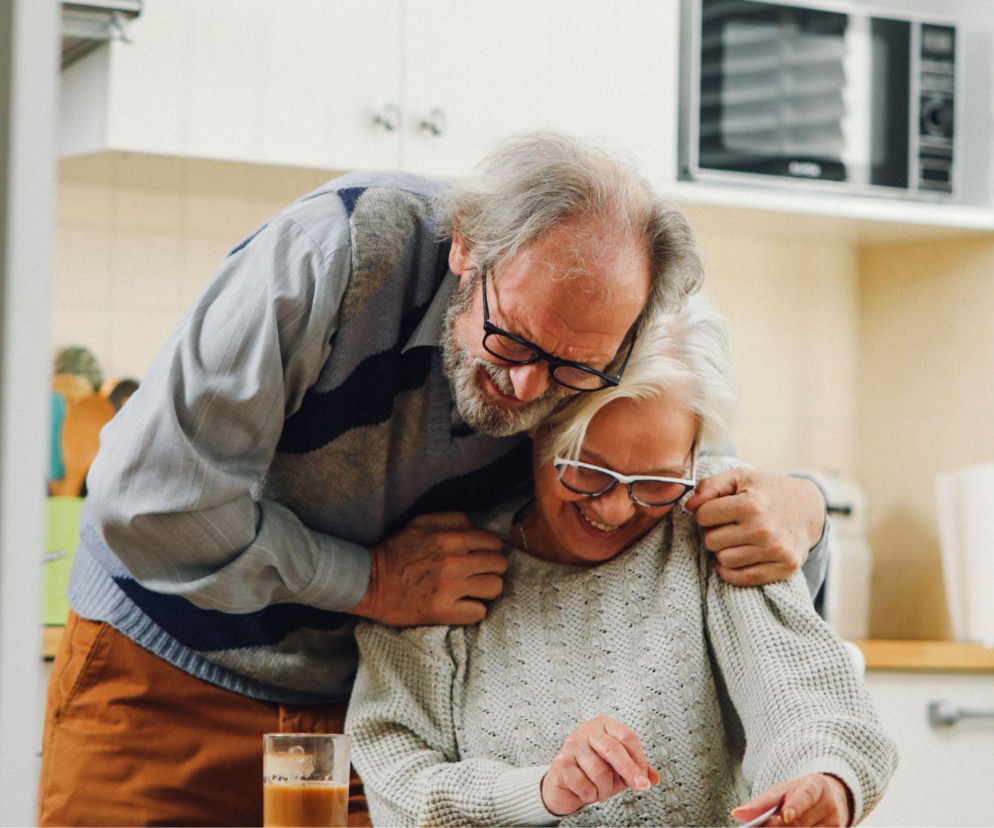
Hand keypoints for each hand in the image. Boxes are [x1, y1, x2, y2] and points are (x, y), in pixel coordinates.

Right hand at [349, 513, 506, 625]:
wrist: (370, 582)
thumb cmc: (397, 550)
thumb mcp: (422, 522)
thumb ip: (453, 520)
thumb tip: (478, 528)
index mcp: (450, 537)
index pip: (494, 542)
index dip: (490, 549)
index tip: (481, 556)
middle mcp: (454, 561)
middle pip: (500, 565)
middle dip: (492, 568)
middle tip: (479, 573)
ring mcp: (450, 588)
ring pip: (495, 588)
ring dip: (486, 590)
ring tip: (473, 590)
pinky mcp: (443, 611)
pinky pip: (479, 612)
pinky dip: (473, 610)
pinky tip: (462, 605)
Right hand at [541, 716, 659, 816]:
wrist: (564, 784)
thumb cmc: (592, 771)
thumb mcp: (618, 769)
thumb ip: (636, 770)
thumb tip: (654, 778)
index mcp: (604, 726)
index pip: (627, 736)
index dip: (638, 758)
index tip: (644, 778)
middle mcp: (587, 730)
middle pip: (613, 748)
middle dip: (629, 770)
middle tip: (640, 785)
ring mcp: (572, 745)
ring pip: (599, 770)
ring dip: (604, 789)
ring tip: (600, 790)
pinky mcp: (561, 762)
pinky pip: (583, 783)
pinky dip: (589, 794)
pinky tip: (586, 791)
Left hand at [684, 469, 824, 586]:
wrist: (809, 508)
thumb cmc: (767, 491)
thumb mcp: (740, 477)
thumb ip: (710, 485)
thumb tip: (689, 506)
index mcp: (751, 504)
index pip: (703, 516)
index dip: (705, 512)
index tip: (716, 510)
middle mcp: (763, 529)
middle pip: (711, 541)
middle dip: (714, 532)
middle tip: (728, 526)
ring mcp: (776, 551)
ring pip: (724, 561)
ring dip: (724, 551)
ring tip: (737, 539)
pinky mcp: (785, 567)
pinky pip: (743, 578)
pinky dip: (733, 571)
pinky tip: (738, 556)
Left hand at [732, 773, 852, 826]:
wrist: (827, 799)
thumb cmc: (796, 795)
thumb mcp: (780, 792)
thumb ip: (760, 804)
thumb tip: (737, 814)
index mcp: (815, 785)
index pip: (805, 795)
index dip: (795, 806)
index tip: (785, 816)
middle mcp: (829, 805)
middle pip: (802, 823)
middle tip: (765, 827)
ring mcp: (836, 824)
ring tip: (771, 827)